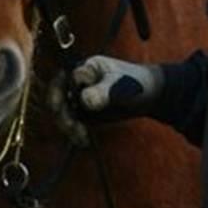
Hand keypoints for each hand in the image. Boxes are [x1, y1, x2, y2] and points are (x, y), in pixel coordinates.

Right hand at [47, 56, 163, 145]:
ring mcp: (79, 97)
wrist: (150, 95)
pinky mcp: (84, 112)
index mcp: (84, 68)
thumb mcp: (120, 86)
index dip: (60, 92)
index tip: (67, 105)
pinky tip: (84, 140)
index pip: (63, 79)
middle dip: (61, 113)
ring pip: (62, 113)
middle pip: (57, 97)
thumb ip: (103, 92)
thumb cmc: (136, 83)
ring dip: (67, 126)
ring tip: (81, 136)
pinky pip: (72, 123)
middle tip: (71, 126)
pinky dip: (75, 132)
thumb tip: (84, 100)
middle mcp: (77, 81)